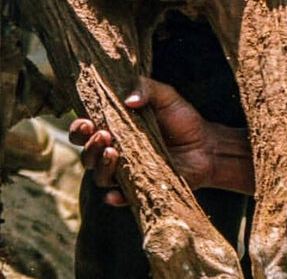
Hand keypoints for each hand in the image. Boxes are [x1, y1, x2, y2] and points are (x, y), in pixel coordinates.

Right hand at [69, 77, 217, 204]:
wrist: (206, 146)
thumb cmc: (182, 118)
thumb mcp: (165, 95)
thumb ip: (146, 88)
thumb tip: (128, 100)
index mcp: (115, 127)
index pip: (86, 130)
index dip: (79, 128)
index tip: (87, 121)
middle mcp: (116, 150)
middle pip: (87, 155)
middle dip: (88, 146)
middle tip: (103, 134)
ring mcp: (126, 172)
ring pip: (99, 176)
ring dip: (100, 166)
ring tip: (114, 152)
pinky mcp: (139, 189)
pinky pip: (121, 198)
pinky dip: (115, 198)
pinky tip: (116, 193)